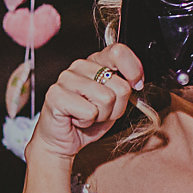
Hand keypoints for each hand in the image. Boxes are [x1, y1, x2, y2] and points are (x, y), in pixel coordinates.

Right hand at [29, 45, 145, 165]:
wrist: (61, 140)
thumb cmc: (87, 119)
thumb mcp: (114, 101)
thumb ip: (125, 86)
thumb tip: (136, 81)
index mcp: (95, 62)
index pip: (118, 52)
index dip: (134, 71)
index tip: (136, 85)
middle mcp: (80, 66)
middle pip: (120, 85)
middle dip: (116, 106)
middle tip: (100, 111)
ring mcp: (66, 79)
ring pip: (107, 98)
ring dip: (101, 115)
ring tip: (87, 115)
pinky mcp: (56, 95)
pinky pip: (89, 111)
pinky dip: (86, 122)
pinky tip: (76, 119)